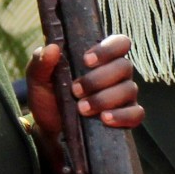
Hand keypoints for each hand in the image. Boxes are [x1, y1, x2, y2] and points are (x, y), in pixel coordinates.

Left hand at [26, 34, 143, 147]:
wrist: (50, 130)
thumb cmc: (48, 98)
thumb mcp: (38, 79)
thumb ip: (41, 62)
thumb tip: (52, 48)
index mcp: (101, 59)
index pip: (119, 43)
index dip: (108, 49)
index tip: (86, 60)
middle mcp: (117, 74)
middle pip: (124, 66)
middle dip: (99, 79)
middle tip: (76, 90)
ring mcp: (124, 95)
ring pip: (129, 89)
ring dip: (104, 98)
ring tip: (82, 108)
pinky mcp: (128, 116)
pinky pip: (136, 113)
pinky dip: (122, 115)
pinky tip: (104, 119)